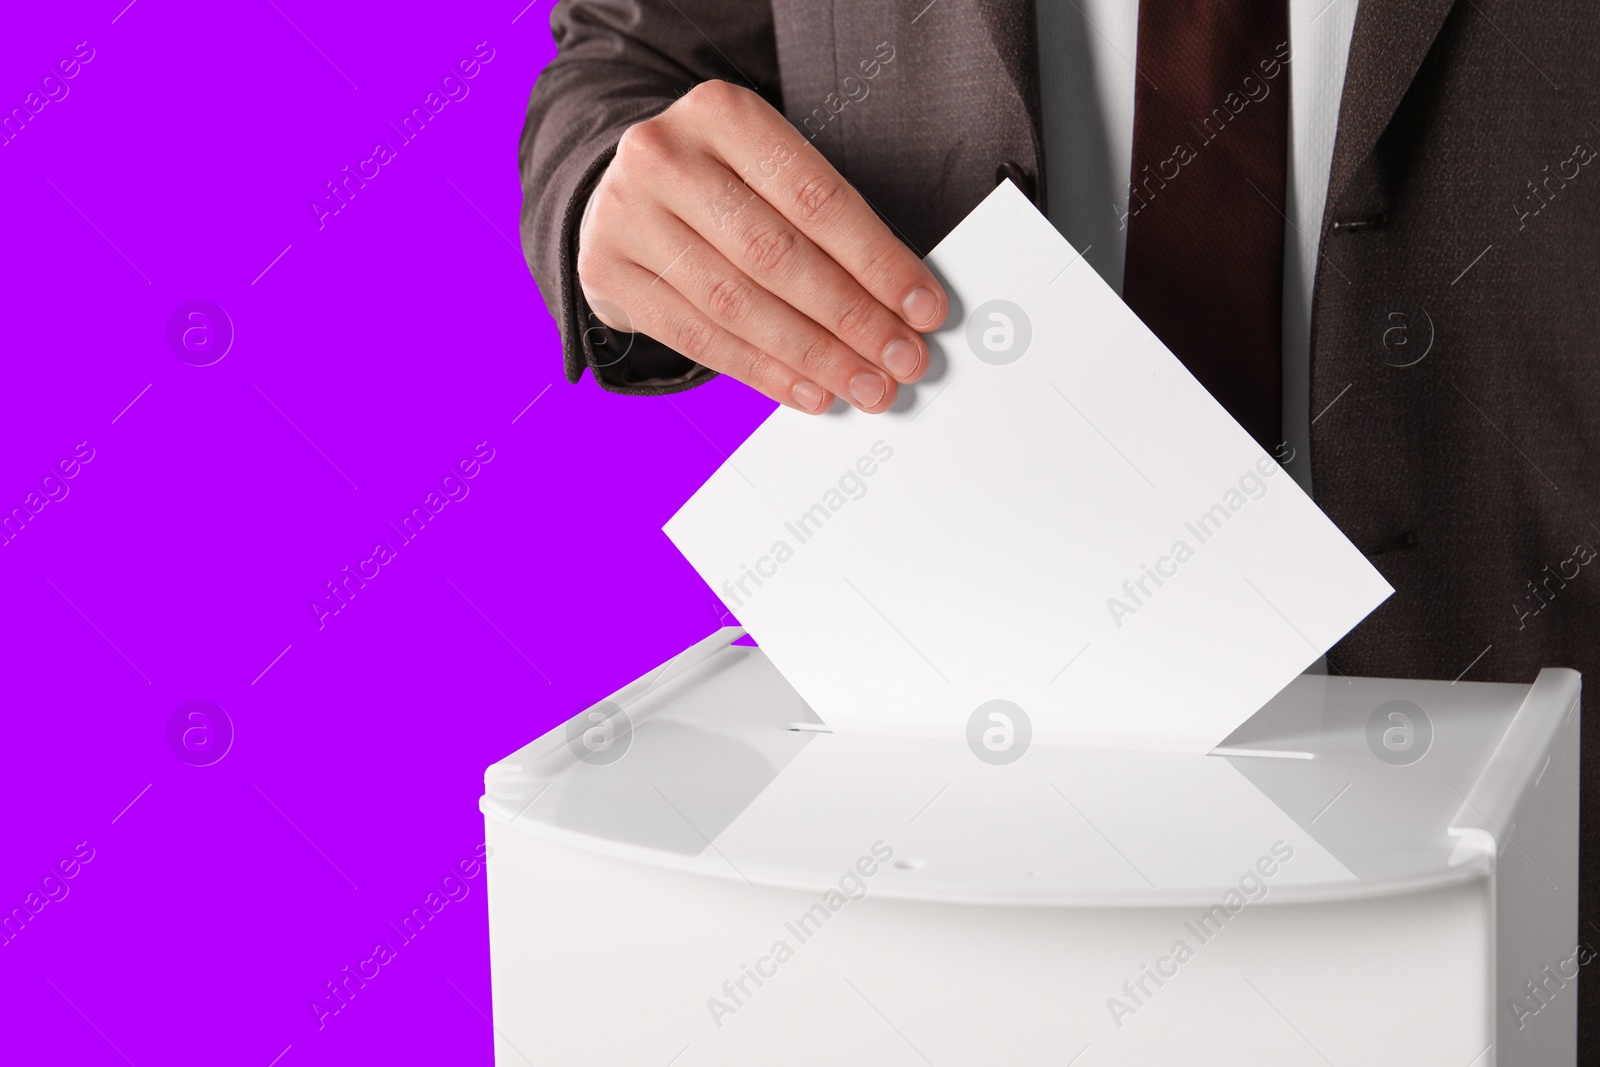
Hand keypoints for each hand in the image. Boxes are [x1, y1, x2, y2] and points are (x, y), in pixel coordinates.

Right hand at [576, 80, 947, 413]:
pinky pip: (699, 338)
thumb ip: (826, 224)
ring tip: (863, 384)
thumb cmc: (718, 184)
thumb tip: (901, 304)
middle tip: (900, 359)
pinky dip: (763, 371)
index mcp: (721, 113)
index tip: (923, 308)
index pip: (817, 199)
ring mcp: (627, 215)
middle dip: (852, 318)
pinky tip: (808, 390)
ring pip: (738, 304)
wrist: (619, 190)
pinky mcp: (607, 271)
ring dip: (813, 356)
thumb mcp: (768, 171)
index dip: (878, 262)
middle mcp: (666, 157)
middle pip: (778, 255)